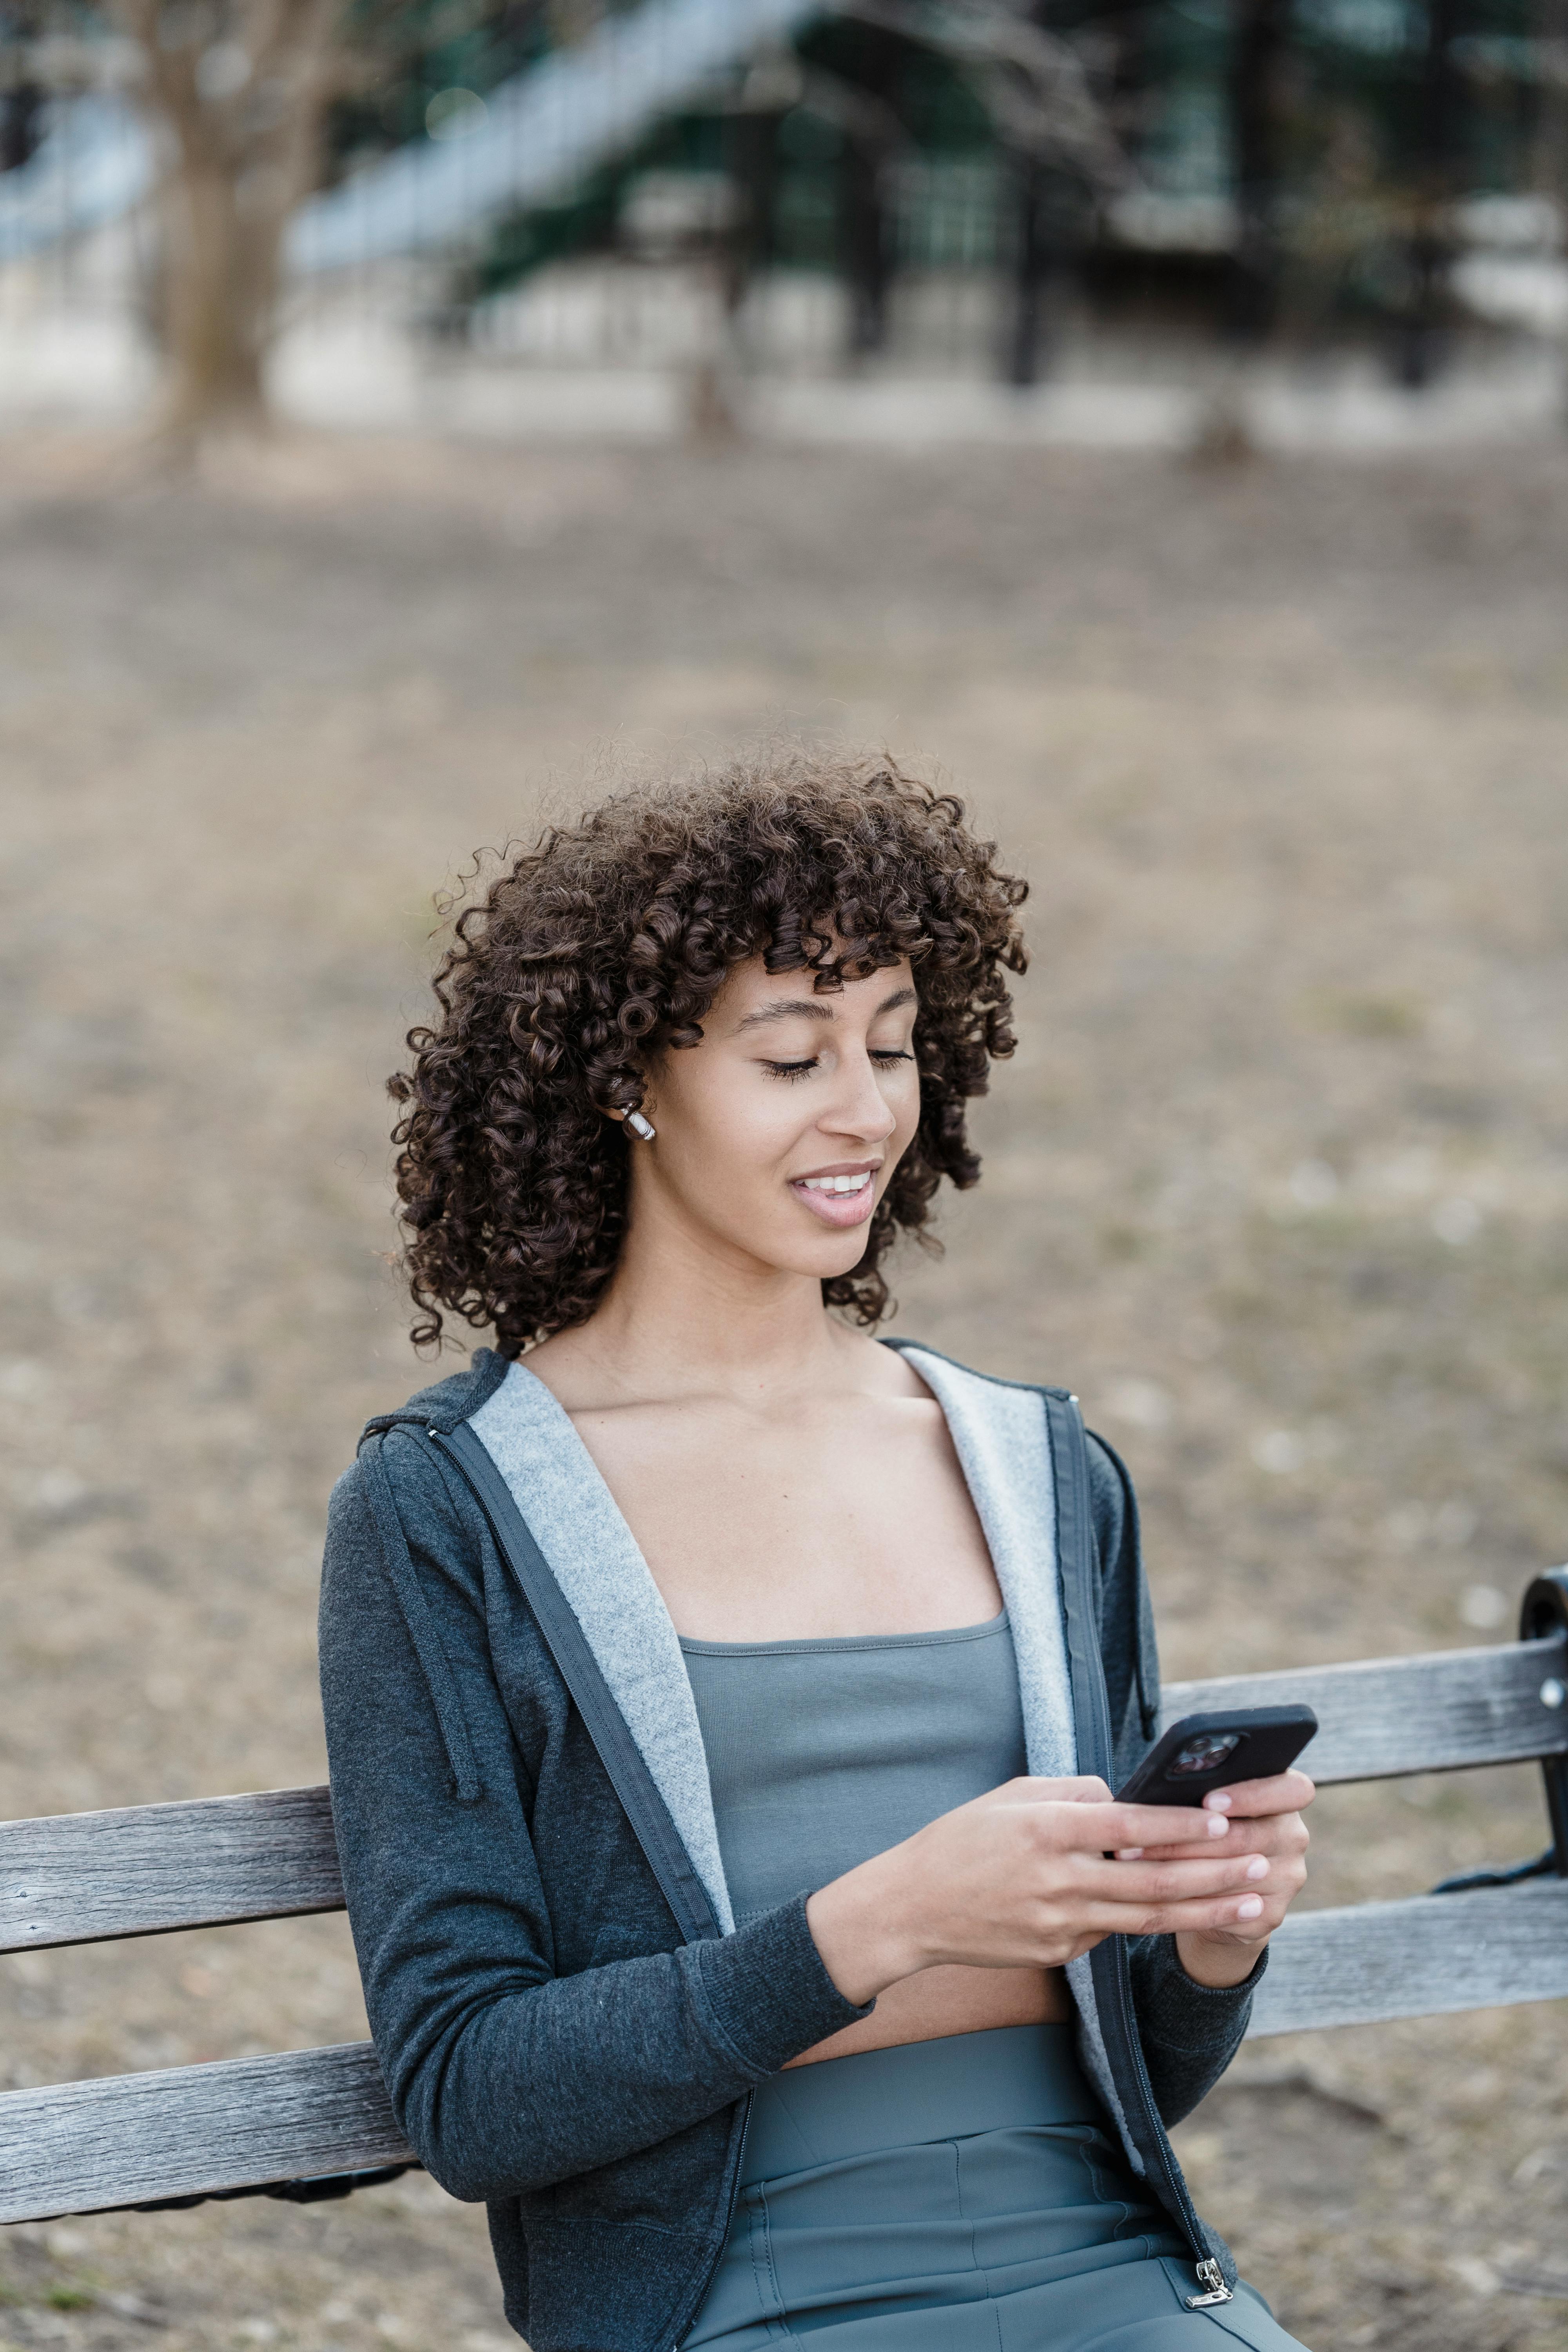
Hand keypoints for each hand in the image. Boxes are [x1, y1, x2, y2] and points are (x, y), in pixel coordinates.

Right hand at [805, 1775, 1284, 2008]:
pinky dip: (1143, 1920)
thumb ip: (1073, 1795)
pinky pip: (1107, 1933)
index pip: (1130, 1828)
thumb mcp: (1011, 1796)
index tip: (1224, 1820)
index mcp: (1048, 1830)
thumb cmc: (961, 1840)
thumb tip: (1125, 1804)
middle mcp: (1059, 1880)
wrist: (910, 1908)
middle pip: (1154, 1882)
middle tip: (1263, 1864)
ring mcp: (1059, 1923)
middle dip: (1217, 1874)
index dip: (1180, 1826)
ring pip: (1147, 1918)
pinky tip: (1179, 1911)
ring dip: (1206, 1909)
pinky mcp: (1056, 1953)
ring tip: (1254, 1900)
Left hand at [1120, 1770, 1312, 1989]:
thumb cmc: (1201, 1828)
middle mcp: (1293, 1836)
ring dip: (1182, 1868)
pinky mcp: (1272, 1914)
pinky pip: (1230, 1909)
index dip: (1253, 1794)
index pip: (1294, 1789)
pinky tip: (1159, 1894)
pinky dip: (1191, 1901)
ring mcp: (1288, 1878)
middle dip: (1192, 1837)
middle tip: (1143, 1837)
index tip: (1209, 1801)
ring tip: (1136, 1861)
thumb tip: (1162, 1786)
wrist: (1216, 1889)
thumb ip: (1199, 1789)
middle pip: (1251, 1836)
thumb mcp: (1205, 1802)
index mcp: (1285, 1797)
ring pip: (1236, 1874)